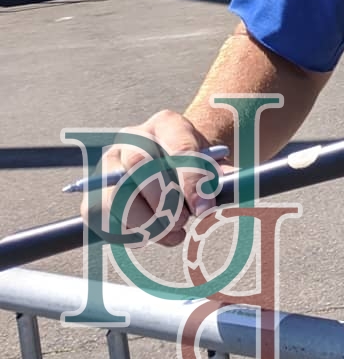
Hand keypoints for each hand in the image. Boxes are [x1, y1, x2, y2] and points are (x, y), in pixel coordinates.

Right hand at [78, 109, 234, 247]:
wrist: (169, 168)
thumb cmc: (195, 167)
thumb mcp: (213, 165)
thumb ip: (222, 175)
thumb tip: (235, 185)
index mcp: (167, 124)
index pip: (179, 149)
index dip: (192, 181)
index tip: (205, 209)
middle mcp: (132, 137)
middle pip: (141, 166)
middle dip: (164, 201)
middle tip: (183, 221)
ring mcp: (108, 164)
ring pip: (117, 195)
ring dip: (147, 221)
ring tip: (172, 229)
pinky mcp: (93, 193)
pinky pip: (104, 219)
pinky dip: (129, 234)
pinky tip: (151, 234)